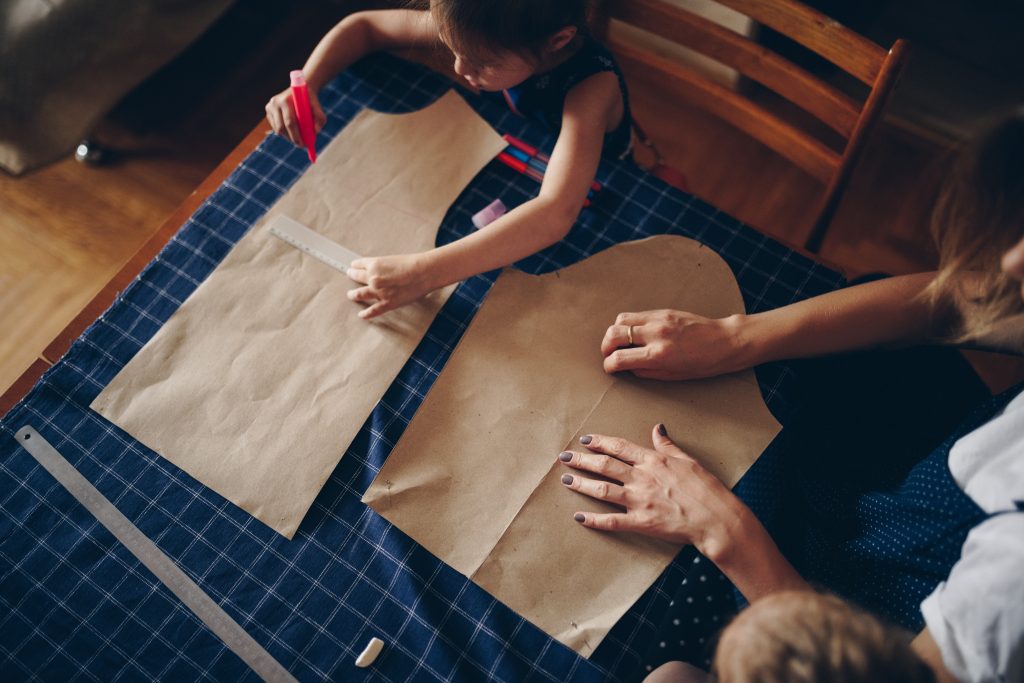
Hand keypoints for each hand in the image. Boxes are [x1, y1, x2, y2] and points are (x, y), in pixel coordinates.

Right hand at [264, 86, 325, 146]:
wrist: (300, 88)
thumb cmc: (309, 100)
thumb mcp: (318, 107)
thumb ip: (320, 117)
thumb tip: (316, 131)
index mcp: (286, 100)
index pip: (290, 122)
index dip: (296, 135)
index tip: (303, 145)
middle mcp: (275, 102)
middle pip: (281, 127)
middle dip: (291, 138)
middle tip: (301, 145)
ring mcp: (270, 107)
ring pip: (278, 129)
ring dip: (288, 136)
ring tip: (298, 137)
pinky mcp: (268, 111)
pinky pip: (275, 127)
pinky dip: (284, 132)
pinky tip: (292, 130)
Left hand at [346, 253, 436, 318]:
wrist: (424, 273)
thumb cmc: (413, 264)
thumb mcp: (392, 259)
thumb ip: (382, 266)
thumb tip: (377, 271)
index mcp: (375, 264)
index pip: (359, 264)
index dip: (355, 265)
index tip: (353, 266)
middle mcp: (373, 278)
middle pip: (356, 277)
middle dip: (352, 276)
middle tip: (349, 276)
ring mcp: (378, 292)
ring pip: (359, 294)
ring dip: (353, 294)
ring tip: (351, 295)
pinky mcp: (387, 303)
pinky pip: (372, 311)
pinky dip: (365, 314)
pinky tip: (361, 315)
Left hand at [558, 425, 742, 558]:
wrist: (716, 518)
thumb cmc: (706, 488)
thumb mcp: (687, 460)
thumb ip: (667, 445)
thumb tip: (657, 428)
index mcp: (653, 461)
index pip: (619, 447)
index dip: (600, 442)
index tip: (585, 440)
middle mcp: (642, 478)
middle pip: (605, 465)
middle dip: (581, 460)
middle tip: (564, 457)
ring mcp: (640, 500)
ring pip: (602, 489)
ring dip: (581, 484)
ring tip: (565, 479)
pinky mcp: (641, 522)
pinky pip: (611, 521)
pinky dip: (594, 520)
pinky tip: (579, 516)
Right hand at [601, 310, 747, 379]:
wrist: (725, 342)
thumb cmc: (704, 363)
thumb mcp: (673, 375)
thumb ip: (646, 372)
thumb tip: (628, 368)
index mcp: (658, 355)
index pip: (619, 358)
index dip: (609, 365)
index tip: (610, 368)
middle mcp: (656, 334)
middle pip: (614, 334)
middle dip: (605, 346)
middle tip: (609, 354)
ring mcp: (659, 319)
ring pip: (622, 320)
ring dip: (615, 332)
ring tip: (620, 342)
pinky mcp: (664, 311)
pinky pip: (637, 314)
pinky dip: (630, 324)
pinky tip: (635, 333)